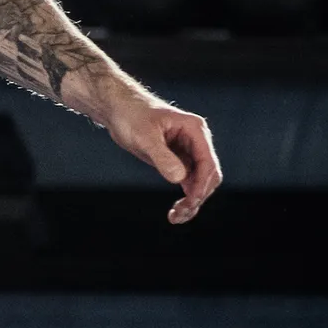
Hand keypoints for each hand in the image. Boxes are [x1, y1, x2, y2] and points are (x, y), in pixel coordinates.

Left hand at [103, 97, 222, 223]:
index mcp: (195, 130)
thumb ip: (162, 157)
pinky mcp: (178, 160)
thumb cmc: (131, 117)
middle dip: (198, 195)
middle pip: (209, 175)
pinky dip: (185, 197)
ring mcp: (189, 151)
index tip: (191, 201)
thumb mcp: (144, 137)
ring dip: (192, 200)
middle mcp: (196, 141)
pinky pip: (188, 182)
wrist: (118, 110)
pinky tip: (176, 212)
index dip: (202, 184)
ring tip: (176, 217)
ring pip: (200, 182)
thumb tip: (179, 179)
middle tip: (179, 213)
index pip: (208, 162)